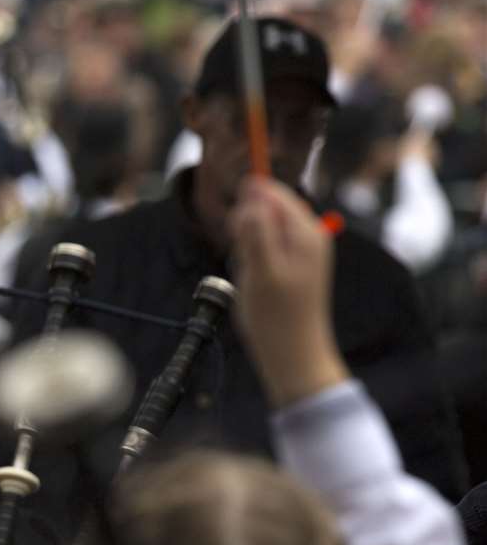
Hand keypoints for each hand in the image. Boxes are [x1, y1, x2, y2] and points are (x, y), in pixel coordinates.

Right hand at [229, 177, 349, 408]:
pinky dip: (252, 258)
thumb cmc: (276, 316)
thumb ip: (256, 228)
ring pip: (260, 227)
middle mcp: (308, 235)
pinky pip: (263, 245)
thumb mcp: (260, 269)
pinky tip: (255, 279)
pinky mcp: (292, 262)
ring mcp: (301, 249)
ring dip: (246, 245)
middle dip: (245, 228)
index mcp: (305, 231)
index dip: (246, 206)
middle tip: (246, 259)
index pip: (270, 192)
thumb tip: (252, 191)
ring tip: (252, 273)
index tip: (236, 234)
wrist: (292, 353)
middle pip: (265, 207)